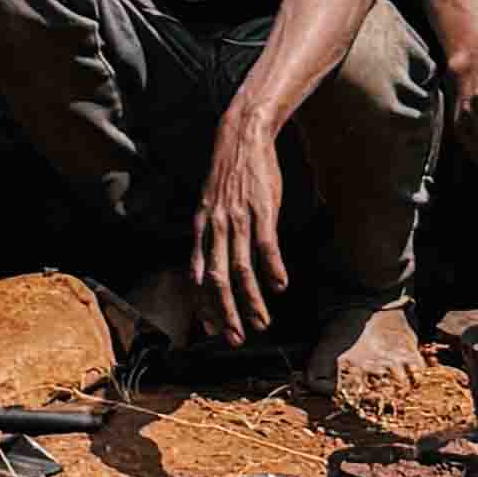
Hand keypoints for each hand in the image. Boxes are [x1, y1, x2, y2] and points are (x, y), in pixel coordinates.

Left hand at [191, 94, 291, 344]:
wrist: (241, 137)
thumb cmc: (227, 176)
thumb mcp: (207, 207)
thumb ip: (207, 238)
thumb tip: (206, 271)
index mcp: (201, 229)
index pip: (197, 276)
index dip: (204, 305)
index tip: (212, 330)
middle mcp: (216, 227)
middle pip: (216, 279)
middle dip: (225, 313)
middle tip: (235, 338)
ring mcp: (238, 219)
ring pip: (241, 269)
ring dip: (251, 301)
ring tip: (262, 322)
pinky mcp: (261, 210)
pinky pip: (266, 246)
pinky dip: (273, 270)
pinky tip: (280, 286)